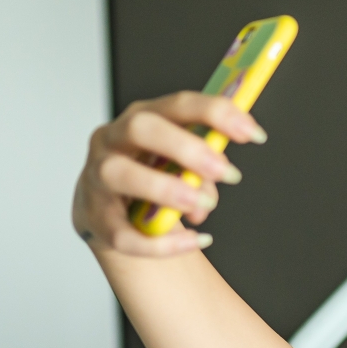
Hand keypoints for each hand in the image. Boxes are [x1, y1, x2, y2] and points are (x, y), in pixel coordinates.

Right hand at [70, 92, 265, 256]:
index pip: (178, 104)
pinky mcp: (94, 218)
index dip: (217, 114)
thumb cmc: (153, 180)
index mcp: (142, 118)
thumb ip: (202, 167)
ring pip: (122, 174)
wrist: (116, 217)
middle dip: (188, 148)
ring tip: (203, 206)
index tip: (252, 133)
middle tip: (226, 172)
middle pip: (143, 128)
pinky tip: (192, 241)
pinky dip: (162, 243)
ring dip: (168, 190)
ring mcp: (97, 177)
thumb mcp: (180, 166)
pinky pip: (124, 234)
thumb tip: (221, 173)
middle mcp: (113, 139)